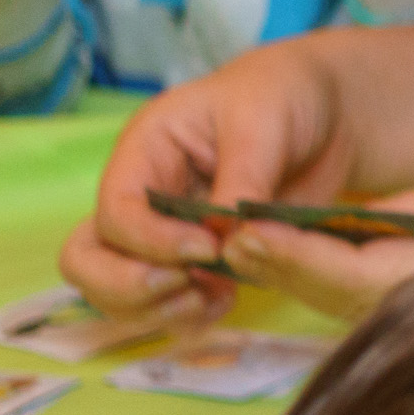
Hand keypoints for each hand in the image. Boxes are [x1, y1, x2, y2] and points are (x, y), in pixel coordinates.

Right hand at [63, 41, 368, 321]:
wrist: (325, 116)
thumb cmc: (284, 98)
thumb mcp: (264, 121)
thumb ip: (242, 179)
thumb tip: (222, 241)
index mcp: (144, 153)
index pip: (115, 211)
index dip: (150, 241)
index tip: (205, 250)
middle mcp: (142, 198)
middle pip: (88, 258)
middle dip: (129, 285)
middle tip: (191, 287)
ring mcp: (164, 234)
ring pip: (117, 290)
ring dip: (158, 309)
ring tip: (215, 299)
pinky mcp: (198, 262)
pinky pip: (167, 303)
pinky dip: (188, 316)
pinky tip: (226, 303)